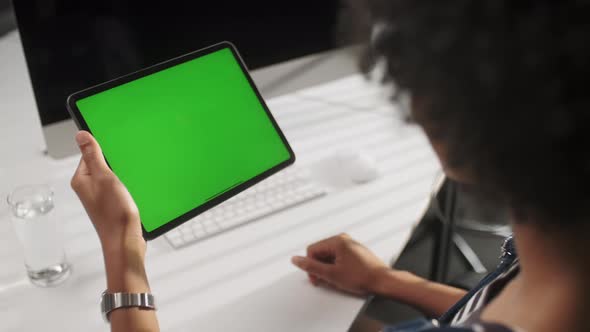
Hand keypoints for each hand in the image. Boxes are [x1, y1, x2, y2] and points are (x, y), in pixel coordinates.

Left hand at [71, 131, 144, 256]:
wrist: (125, 241)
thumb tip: (80, 135)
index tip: (117, 147)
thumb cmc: (114, 214)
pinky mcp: (112, 204)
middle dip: (116, 162)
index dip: (104, 148)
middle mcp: (89, 187)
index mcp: (82, 180)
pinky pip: (119, 187)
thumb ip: (93, 156)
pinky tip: (135, 188)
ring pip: (113, 176)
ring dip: (124, 174)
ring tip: (132, 179)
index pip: (90, 153)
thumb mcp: (105, 178)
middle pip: (102, 164)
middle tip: (128, 165)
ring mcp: (100, 196)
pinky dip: (128, 185)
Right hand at [291, 233, 389, 295]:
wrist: (383, 281)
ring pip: (329, 256)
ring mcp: (349, 245)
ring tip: (337, 279)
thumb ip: (311, 266)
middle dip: (320, 267)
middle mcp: (343, 239)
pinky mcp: (354, 251)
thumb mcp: (331, 274)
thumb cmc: (362, 277)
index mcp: (337, 241)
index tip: (317, 278)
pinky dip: (336, 267)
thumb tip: (296, 260)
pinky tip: (343, 276)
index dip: (311, 266)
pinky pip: (338, 257)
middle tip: (326, 280)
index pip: (312, 250)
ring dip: (328, 268)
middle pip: (320, 252)